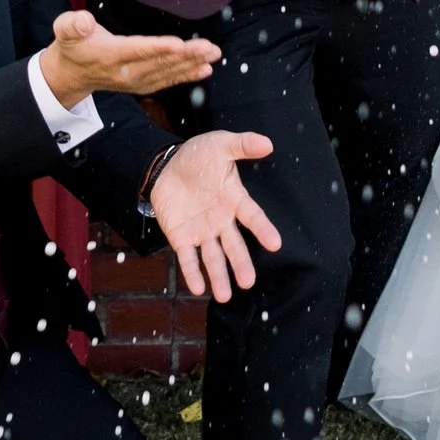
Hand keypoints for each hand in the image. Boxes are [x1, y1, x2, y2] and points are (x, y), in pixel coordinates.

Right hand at [37, 8, 221, 105]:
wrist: (70, 74)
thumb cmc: (72, 45)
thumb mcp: (64, 30)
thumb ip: (72, 24)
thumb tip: (84, 22)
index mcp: (108, 55)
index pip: (136, 51)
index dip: (157, 48)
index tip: (178, 45)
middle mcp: (124, 72)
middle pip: (159, 63)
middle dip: (186, 56)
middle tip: (209, 48)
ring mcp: (134, 81)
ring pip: (167, 72)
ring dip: (192, 64)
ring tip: (213, 55)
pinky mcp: (142, 83)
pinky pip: (167, 81)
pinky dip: (186, 76)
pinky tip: (205, 70)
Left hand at [150, 129, 282, 305]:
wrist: (164, 166)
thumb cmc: (197, 155)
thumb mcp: (220, 144)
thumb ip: (243, 144)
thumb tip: (269, 143)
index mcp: (233, 199)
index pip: (251, 216)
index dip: (263, 229)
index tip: (275, 243)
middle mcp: (221, 220)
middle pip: (233, 245)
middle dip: (240, 263)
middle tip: (249, 282)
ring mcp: (201, 231)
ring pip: (212, 257)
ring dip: (219, 276)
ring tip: (225, 296)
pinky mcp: (181, 238)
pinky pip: (187, 258)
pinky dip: (192, 273)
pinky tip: (198, 288)